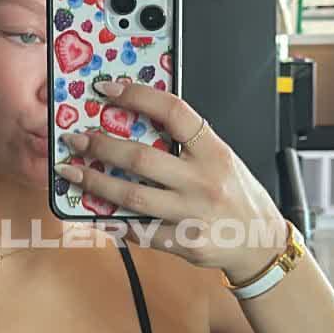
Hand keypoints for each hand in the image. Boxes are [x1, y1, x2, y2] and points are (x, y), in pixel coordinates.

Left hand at [57, 75, 286, 280]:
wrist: (261, 242)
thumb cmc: (237, 195)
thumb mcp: (221, 159)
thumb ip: (186, 144)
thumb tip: (135, 123)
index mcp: (215, 152)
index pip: (174, 112)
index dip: (138, 96)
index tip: (109, 90)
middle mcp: (204, 181)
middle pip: (141, 158)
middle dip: (100, 147)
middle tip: (76, 139)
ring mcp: (193, 214)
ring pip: (132, 196)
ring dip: (95, 183)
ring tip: (73, 172)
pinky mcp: (184, 243)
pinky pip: (139, 231)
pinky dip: (112, 221)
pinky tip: (93, 212)